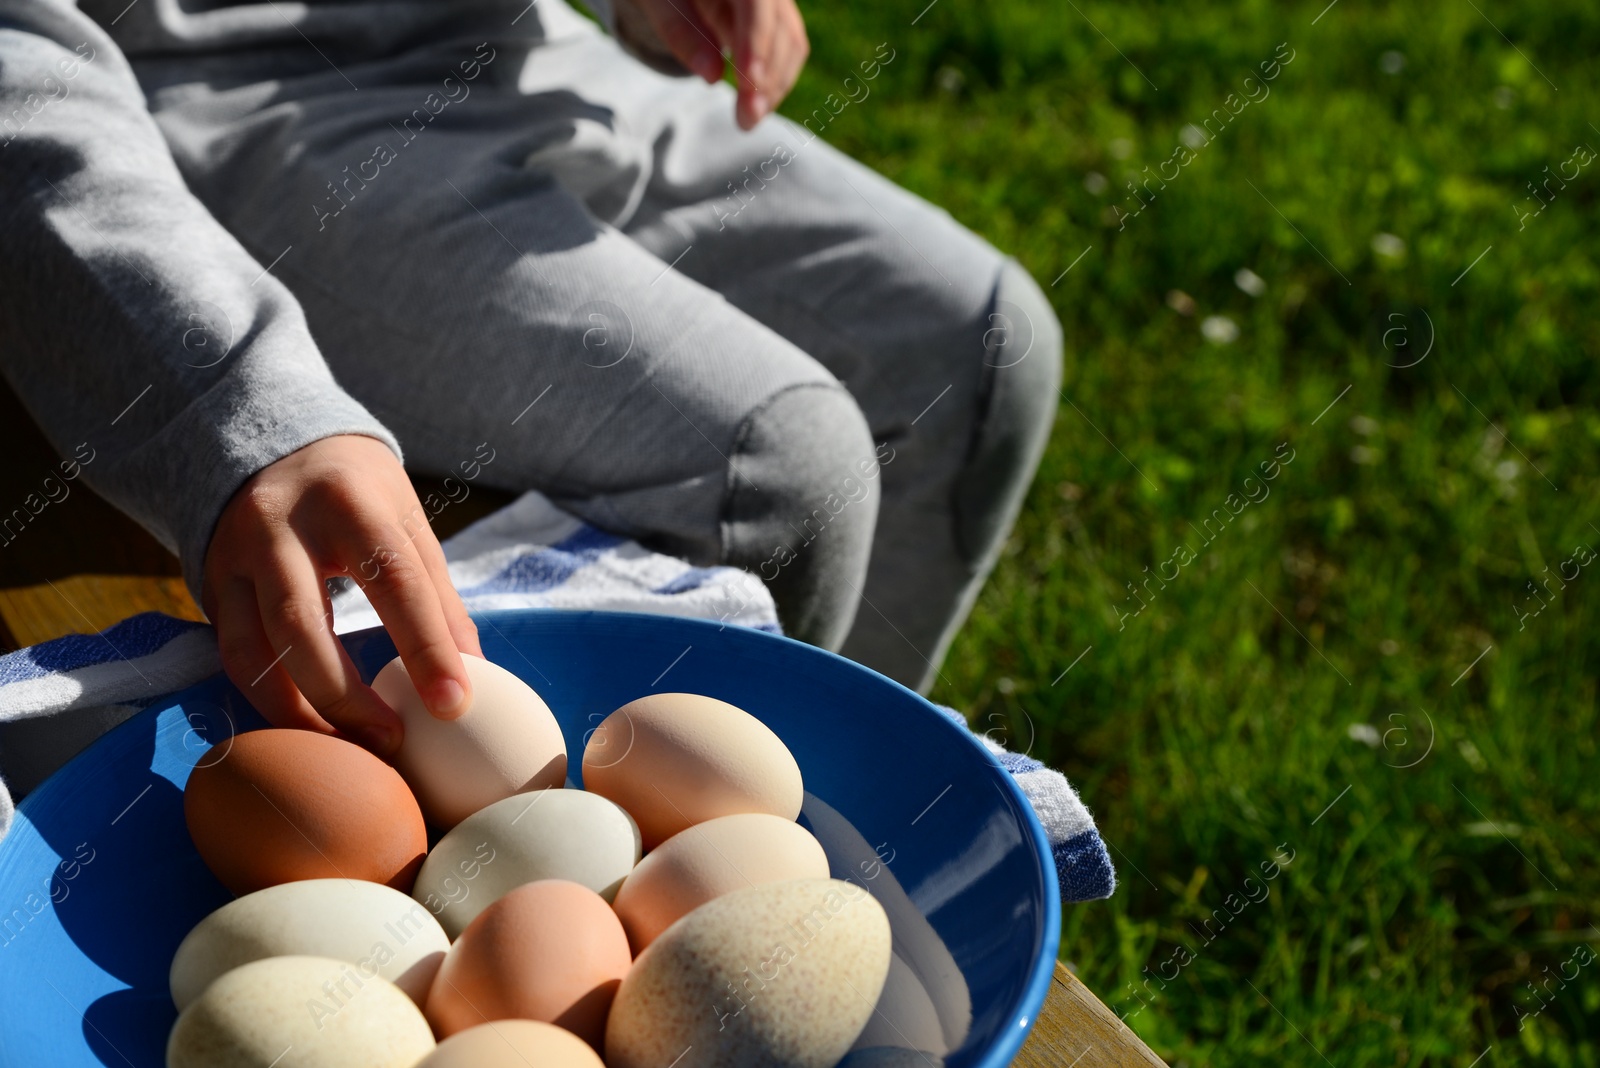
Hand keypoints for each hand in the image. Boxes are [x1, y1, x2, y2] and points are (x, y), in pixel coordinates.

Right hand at [202, 435, 481, 756]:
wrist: (275, 444)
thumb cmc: (359, 493)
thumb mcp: (408, 524)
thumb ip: (438, 598)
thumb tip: (475, 674)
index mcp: (349, 503)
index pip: (393, 582)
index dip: (426, 648)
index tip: (454, 705)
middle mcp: (280, 526)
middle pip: (301, 625)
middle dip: (345, 697)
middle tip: (390, 744)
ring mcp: (233, 556)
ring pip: (250, 651)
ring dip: (296, 713)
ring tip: (345, 749)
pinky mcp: (208, 584)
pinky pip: (232, 655)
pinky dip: (266, 698)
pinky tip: (305, 725)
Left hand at [615, 0, 808, 129]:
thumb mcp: (659, 5)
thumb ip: (681, 33)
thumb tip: (712, 77)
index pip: (757, 4)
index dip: (756, 43)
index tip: (748, 83)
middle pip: (780, 29)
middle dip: (767, 78)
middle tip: (746, 120)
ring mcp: (778, 4)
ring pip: (792, 44)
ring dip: (774, 87)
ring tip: (747, 120)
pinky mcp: (780, 22)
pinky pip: (790, 51)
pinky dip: (776, 83)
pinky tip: (755, 107)